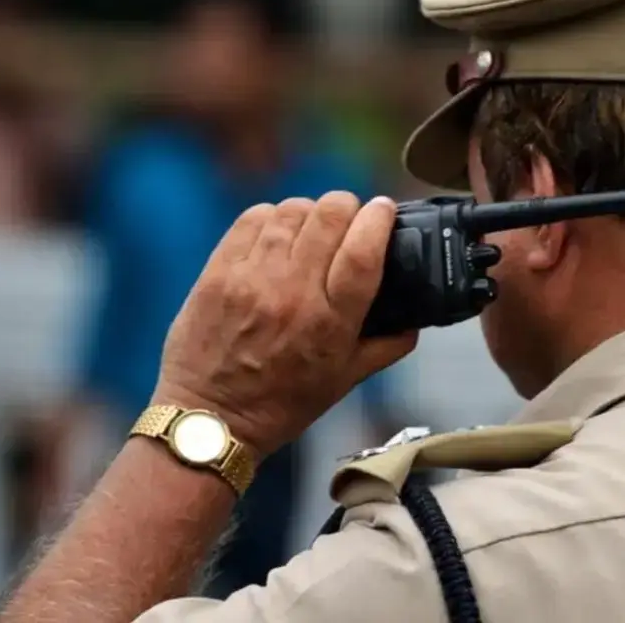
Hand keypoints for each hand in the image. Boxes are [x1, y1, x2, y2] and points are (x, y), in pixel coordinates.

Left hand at [152, 193, 417, 455]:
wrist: (209, 418)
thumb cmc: (280, 404)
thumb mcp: (344, 382)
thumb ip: (386, 347)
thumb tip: (415, 321)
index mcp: (330, 323)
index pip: (364, 250)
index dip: (379, 219)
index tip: (385, 210)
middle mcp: (292, 294)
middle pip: (330, 216)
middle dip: (348, 207)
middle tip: (350, 218)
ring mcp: (251, 279)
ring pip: (292, 211)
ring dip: (311, 211)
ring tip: (313, 226)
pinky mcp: (219, 272)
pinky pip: (253, 219)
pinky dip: (273, 217)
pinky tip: (278, 232)